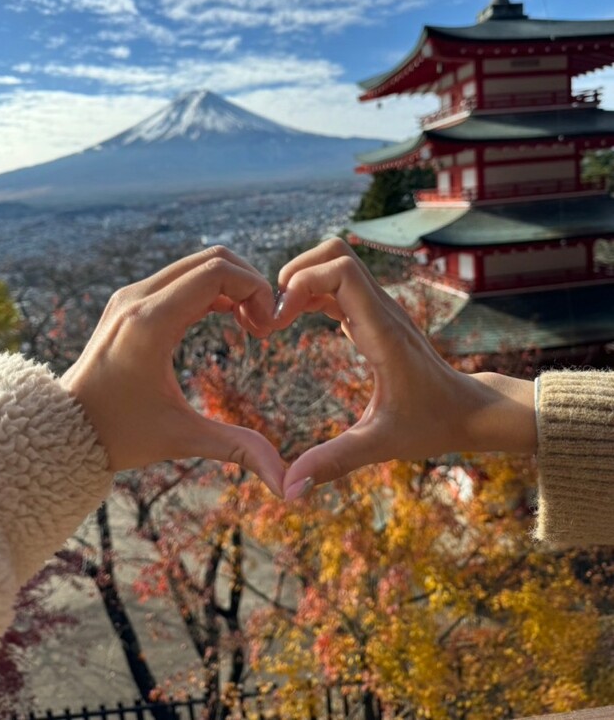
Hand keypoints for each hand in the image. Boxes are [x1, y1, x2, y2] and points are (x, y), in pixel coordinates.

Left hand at [60, 247, 283, 495]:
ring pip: (198, 264)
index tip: (266, 328)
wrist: (63, 430)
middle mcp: (138, 298)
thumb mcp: (182, 439)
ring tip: (249, 324)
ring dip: (232, 286)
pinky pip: (182, 278)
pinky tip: (227, 319)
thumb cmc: (120, 434)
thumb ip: (238, 449)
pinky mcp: (130, 301)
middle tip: (263, 325)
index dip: (256, 290)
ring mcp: (131, 295)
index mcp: (151, 323)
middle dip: (250, 284)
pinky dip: (212, 289)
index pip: (218, 272)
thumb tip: (286, 482)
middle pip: (213, 259)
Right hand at [273, 238, 535, 500]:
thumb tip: (289, 487)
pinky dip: (312, 293)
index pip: (340, 270)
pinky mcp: (374, 316)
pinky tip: (294, 323)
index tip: (278, 322)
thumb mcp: (381, 444)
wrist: (467, 410)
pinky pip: (338, 286)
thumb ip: (336, 461)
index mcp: (382, 330)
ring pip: (337, 263)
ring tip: (278, 319)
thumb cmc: (431, 424)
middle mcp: (381, 309)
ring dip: (302, 280)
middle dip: (297, 272)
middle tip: (273, 313)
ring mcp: (379, 308)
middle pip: (335, 253)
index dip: (301, 283)